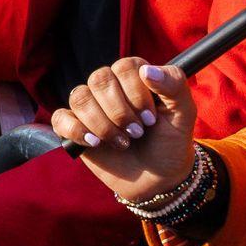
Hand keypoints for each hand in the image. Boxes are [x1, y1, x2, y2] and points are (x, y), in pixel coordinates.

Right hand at [49, 58, 198, 207]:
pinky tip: (95, 143)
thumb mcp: (184, 114)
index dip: (136, 93)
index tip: (150, 118)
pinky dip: (76, 130)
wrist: (158, 178)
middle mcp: (109, 87)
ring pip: (79, 97)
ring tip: (122, 143)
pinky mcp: (74, 128)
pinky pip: (61, 118)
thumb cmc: (170, 142)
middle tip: (138, 133)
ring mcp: (90, 107)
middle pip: (99, 79)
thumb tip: (147, 71)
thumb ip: (174, 85)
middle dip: (120, 112)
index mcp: (134, 77)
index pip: (124, 66)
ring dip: (102, 124)